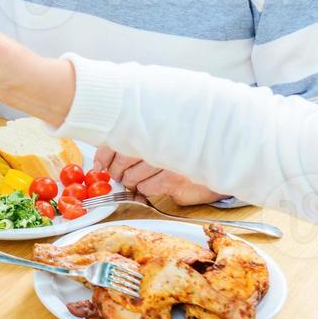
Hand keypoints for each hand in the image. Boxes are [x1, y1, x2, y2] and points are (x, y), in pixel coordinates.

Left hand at [93, 146, 227, 204]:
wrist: (217, 160)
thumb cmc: (186, 149)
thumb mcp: (162, 138)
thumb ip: (137, 139)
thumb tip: (106, 155)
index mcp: (151, 128)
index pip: (118, 138)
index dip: (104, 154)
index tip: (100, 163)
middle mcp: (158, 142)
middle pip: (122, 158)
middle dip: (116, 170)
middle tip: (118, 174)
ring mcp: (167, 160)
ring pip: (133, 176)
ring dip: (131, 181)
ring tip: (136, 179)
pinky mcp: (175, 178)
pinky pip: (148, 187)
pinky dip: (144, 189)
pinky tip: (149, 185)